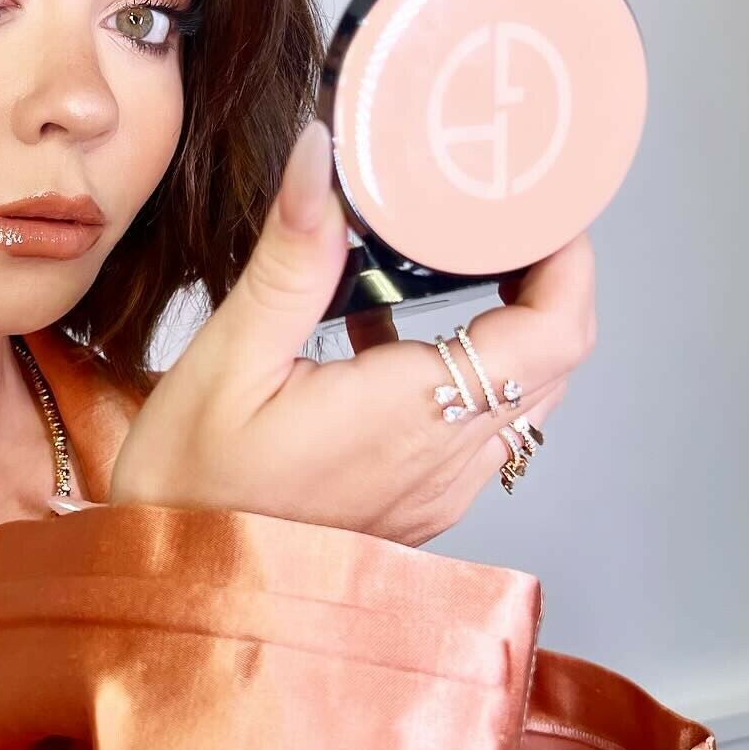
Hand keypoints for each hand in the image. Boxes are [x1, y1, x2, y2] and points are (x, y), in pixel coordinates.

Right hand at [108, 118, 595, 545]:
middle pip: (554, 362)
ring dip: (513, 328)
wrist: (178, 592)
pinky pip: (477, 430)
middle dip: (550, 282)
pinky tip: (390, 335)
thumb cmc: (191, 491)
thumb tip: (322, 157)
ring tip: (461, 260)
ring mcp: (437, 490)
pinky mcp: (416, 507)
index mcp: (414, 412)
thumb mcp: (228, 360)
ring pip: (523, 399)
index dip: (570, 263)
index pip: (553, 333)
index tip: (544, 206)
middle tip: (508, 216)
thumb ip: (291, 258)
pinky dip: (467, 372)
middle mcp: (445, 458)